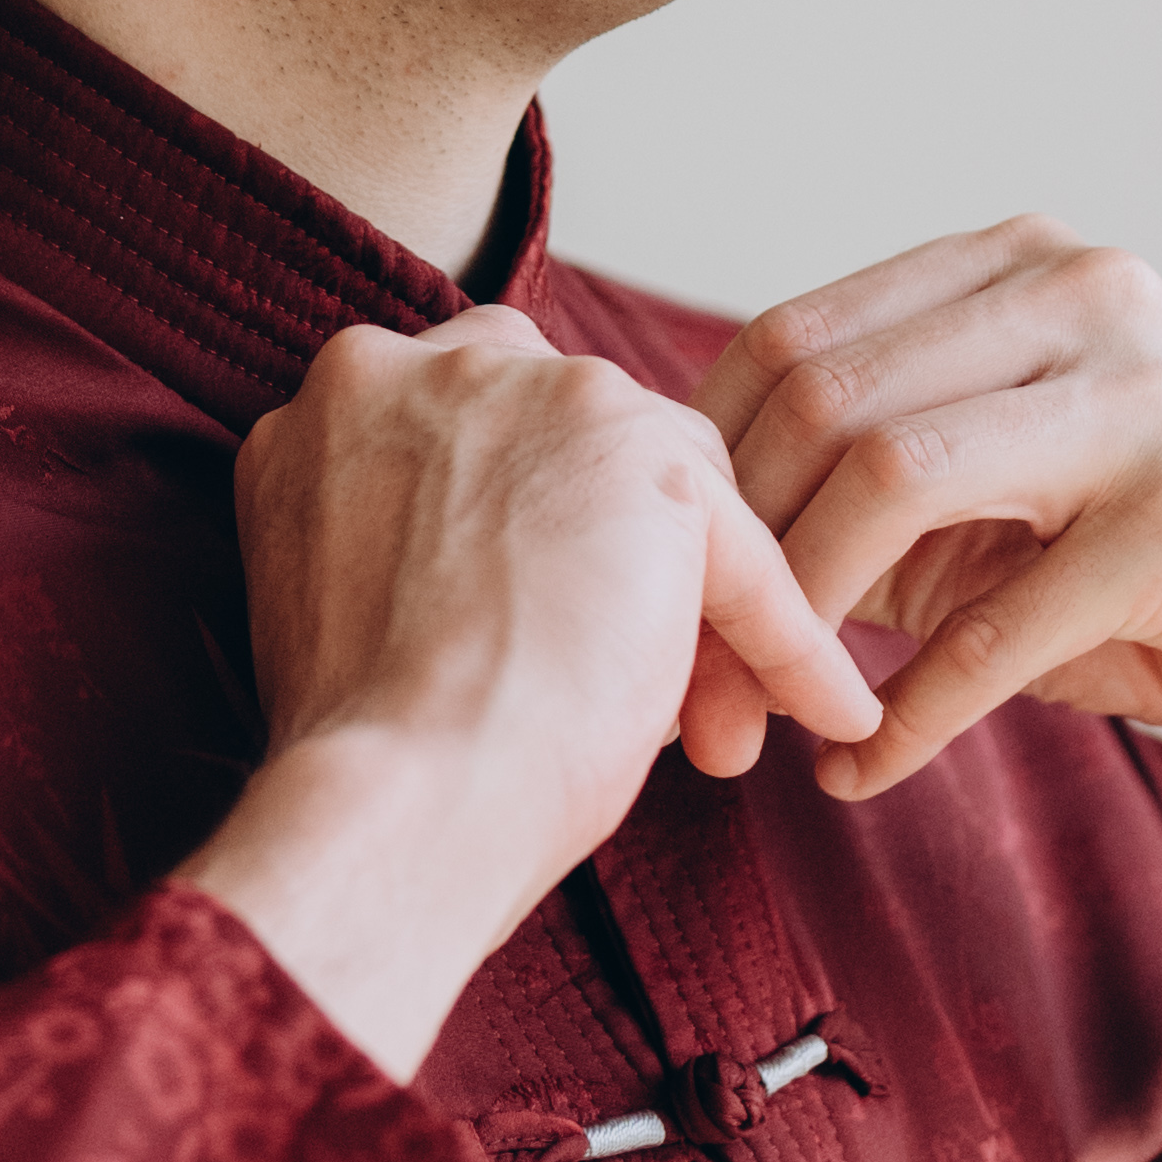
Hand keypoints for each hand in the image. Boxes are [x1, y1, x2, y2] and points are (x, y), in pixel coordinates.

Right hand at [176, 312, 882, 1084]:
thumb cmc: (368, 751)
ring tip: (721, 715)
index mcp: (339, 401)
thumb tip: (505, 580)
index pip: (481, 434)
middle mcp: (426, 365)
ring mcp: (534, 393)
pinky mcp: (638, 448)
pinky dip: (785, 642)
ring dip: (693, 599)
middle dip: (612, 548)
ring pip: (663, 488)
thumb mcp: (348, 599)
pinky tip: (822, 714)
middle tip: (635, 676)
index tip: (552, 630)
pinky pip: (743, 553)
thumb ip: (411, 539)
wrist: (400, 796)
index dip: (531, 535)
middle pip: (574, 439)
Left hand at [695, 222, 1161, 838]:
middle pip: (824, 398)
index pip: (795, 340)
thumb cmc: (1153, 584)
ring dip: (803, 621)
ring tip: (773, 720)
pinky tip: (862, 768)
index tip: (672, 590)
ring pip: (889, 476)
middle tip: (705, 684)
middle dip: (739, 553)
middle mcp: (1087, 293)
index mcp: (1023, 266)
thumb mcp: (992, 505)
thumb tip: (682, 532)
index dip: (709, 472)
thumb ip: (857, 484)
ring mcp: (1149, 397)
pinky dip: (905, 714)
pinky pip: (992, 626)